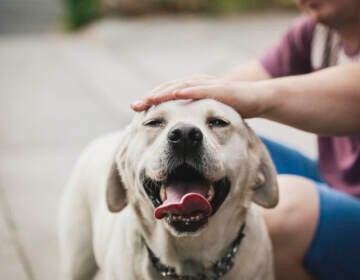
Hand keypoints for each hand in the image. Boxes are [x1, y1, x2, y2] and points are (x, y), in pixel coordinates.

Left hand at [131, 75, 269, 117]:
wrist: (257, 99)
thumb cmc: (231, 107)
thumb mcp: (208, 114)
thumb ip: (194, 116)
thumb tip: (179, 130)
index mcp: (192, 89)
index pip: (167, 94)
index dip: (151, 101)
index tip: (135, 111)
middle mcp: (196, 84)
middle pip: (168, 89)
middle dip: (150, 97)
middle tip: (134, 106)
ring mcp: (208, 84)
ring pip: (181, 86)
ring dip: (163, 92)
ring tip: (148, 99)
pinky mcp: (220, 88)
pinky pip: (201, 89)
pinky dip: (187, 90)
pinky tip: (175, 93)